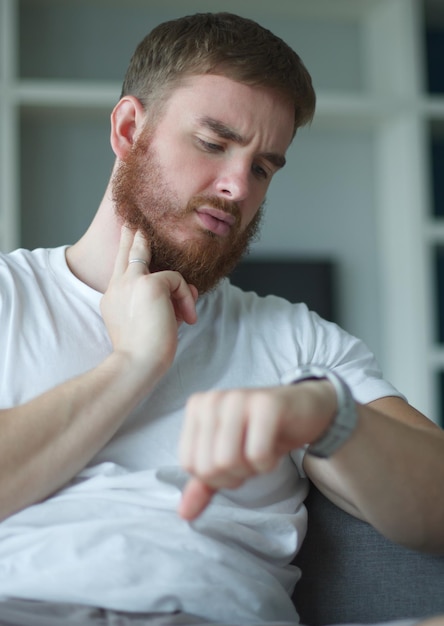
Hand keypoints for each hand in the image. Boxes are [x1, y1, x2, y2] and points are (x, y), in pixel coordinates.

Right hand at [100, 226, 197, 377]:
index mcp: (113, 297)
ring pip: (155, 263)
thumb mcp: (147, 322)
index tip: (128, 234)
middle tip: (135, 220)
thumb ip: (160, 302)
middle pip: (128, 250)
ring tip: (184, 316)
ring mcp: (131, 281)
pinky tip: (186, 319)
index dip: (125, 249)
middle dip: (134, 234)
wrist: (136, 363)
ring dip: (178, 287)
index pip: (120, 267)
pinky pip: (177, 280)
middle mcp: (118, 285)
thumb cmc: (143, 351)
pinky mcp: (149, 283)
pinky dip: (186, 299)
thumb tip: (186, 288)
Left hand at [178, 382, 335, 519]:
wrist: (304, 409)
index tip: (234, 459)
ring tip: (260, 452)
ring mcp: (239, 398)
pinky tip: (274, 448)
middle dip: (234, 475)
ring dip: (250, 469)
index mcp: (197, 407)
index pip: (189, 464)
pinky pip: (257, 454)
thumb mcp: (229, 457)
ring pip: (228, 461)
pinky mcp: (266, 404)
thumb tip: (184, 514)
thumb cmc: (261, 432)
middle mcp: (213, 399)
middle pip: (209, 466)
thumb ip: (204, 484)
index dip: (215, 476)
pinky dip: (268, 463)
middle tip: (250, 457)